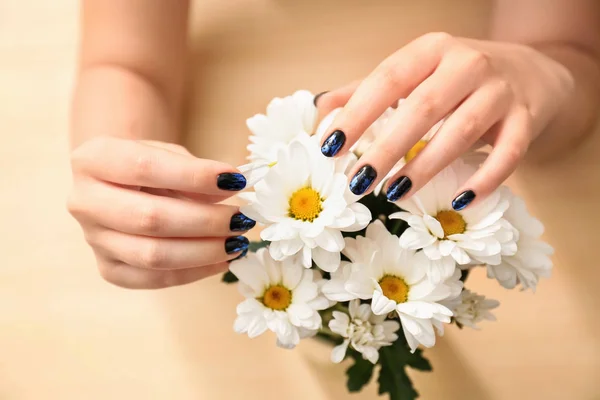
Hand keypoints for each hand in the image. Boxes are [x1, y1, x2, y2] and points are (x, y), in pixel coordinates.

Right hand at [67, 137, 252, 288]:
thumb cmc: (148, 164)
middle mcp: (84, 201)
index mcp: (93, 160)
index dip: (194, 176)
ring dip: (203, 251)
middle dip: (205, 221)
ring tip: (238, 243)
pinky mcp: (108, 269)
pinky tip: (222, 260)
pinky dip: (193, 272)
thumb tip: (230, 189)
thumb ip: (194, 171)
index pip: (144, 167)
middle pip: (149, 218)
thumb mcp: (169, 154)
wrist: (117, 184)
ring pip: (152, 256)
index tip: (235, 181)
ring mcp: (94, 240)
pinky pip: (153, 279)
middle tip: (241, 219)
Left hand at [317, 32, 573, 207]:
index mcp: (431, 50)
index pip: (387, 80)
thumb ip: (369, 90)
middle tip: (357, 182)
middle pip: (422, 108)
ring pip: (460, 132)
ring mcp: (500, 91)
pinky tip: (459, 201)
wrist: (533, 72)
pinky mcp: (526, 119)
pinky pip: (508, 154)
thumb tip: (323, 112)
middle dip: (386, 148)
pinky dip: (485, 180)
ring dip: (424, 167)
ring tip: (393, 193)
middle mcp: (467, 64)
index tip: (330, 148)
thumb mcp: (416, 73)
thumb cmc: (459, 79)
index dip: (357, 115)